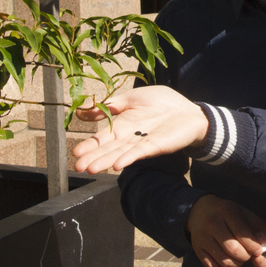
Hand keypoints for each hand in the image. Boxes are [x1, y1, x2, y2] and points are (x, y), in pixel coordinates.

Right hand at [72, 86, 208, 173]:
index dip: (90, 144)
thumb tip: (83, 111)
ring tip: (91, 169)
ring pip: (121, 153)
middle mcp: (130, 136)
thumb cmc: (163, 102)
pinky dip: (128, 158)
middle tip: (77, 167)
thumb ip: (110, 105)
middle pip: (109, 148)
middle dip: (93, 157)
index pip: (103, 136)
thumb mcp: (132, 97)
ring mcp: (143, 143)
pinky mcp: (157, 145)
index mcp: (123, 124)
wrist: (190, 111)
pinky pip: (140, 152)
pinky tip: (117, 165)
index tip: (75, 152)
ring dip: (106, 161)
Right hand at [186, 195, 265, 266]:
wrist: (200, 210)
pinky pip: (211, 266)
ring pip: (223, 260)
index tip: (259, 251)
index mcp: (226, 212)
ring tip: (241, 260)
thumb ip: (258, 225)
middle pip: (232, 249)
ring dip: (236, 265)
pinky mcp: (197, 249)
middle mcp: (213, 224)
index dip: (253, 246)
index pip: (242, 234)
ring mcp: (203, 238)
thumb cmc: (227, 212)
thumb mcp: (242, 212)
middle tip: (249, 256)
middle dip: (245, 256)